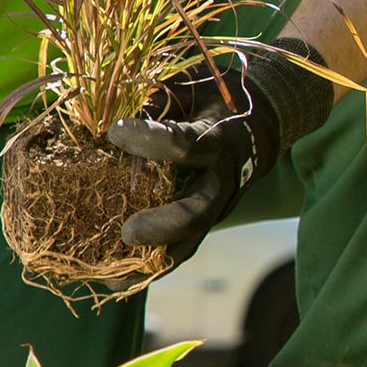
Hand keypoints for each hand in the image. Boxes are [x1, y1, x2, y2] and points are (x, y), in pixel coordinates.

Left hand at [107, 37, 334, 265]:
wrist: (262, 125)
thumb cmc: (218, 98)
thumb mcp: (193, 85)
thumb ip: (156, 95)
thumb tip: (104, 107)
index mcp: (219, 137)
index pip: (185, 144)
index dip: (150, 139)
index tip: (114, 130)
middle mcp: (224, 177)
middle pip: (199, 211)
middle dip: (164, 225)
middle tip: (127, 233)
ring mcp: (220, 204)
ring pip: (192, 240)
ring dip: (154, 259)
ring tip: (116, 277)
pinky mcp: (209, 219)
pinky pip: (184, 248)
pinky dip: (153, 266)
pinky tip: (119, 281)